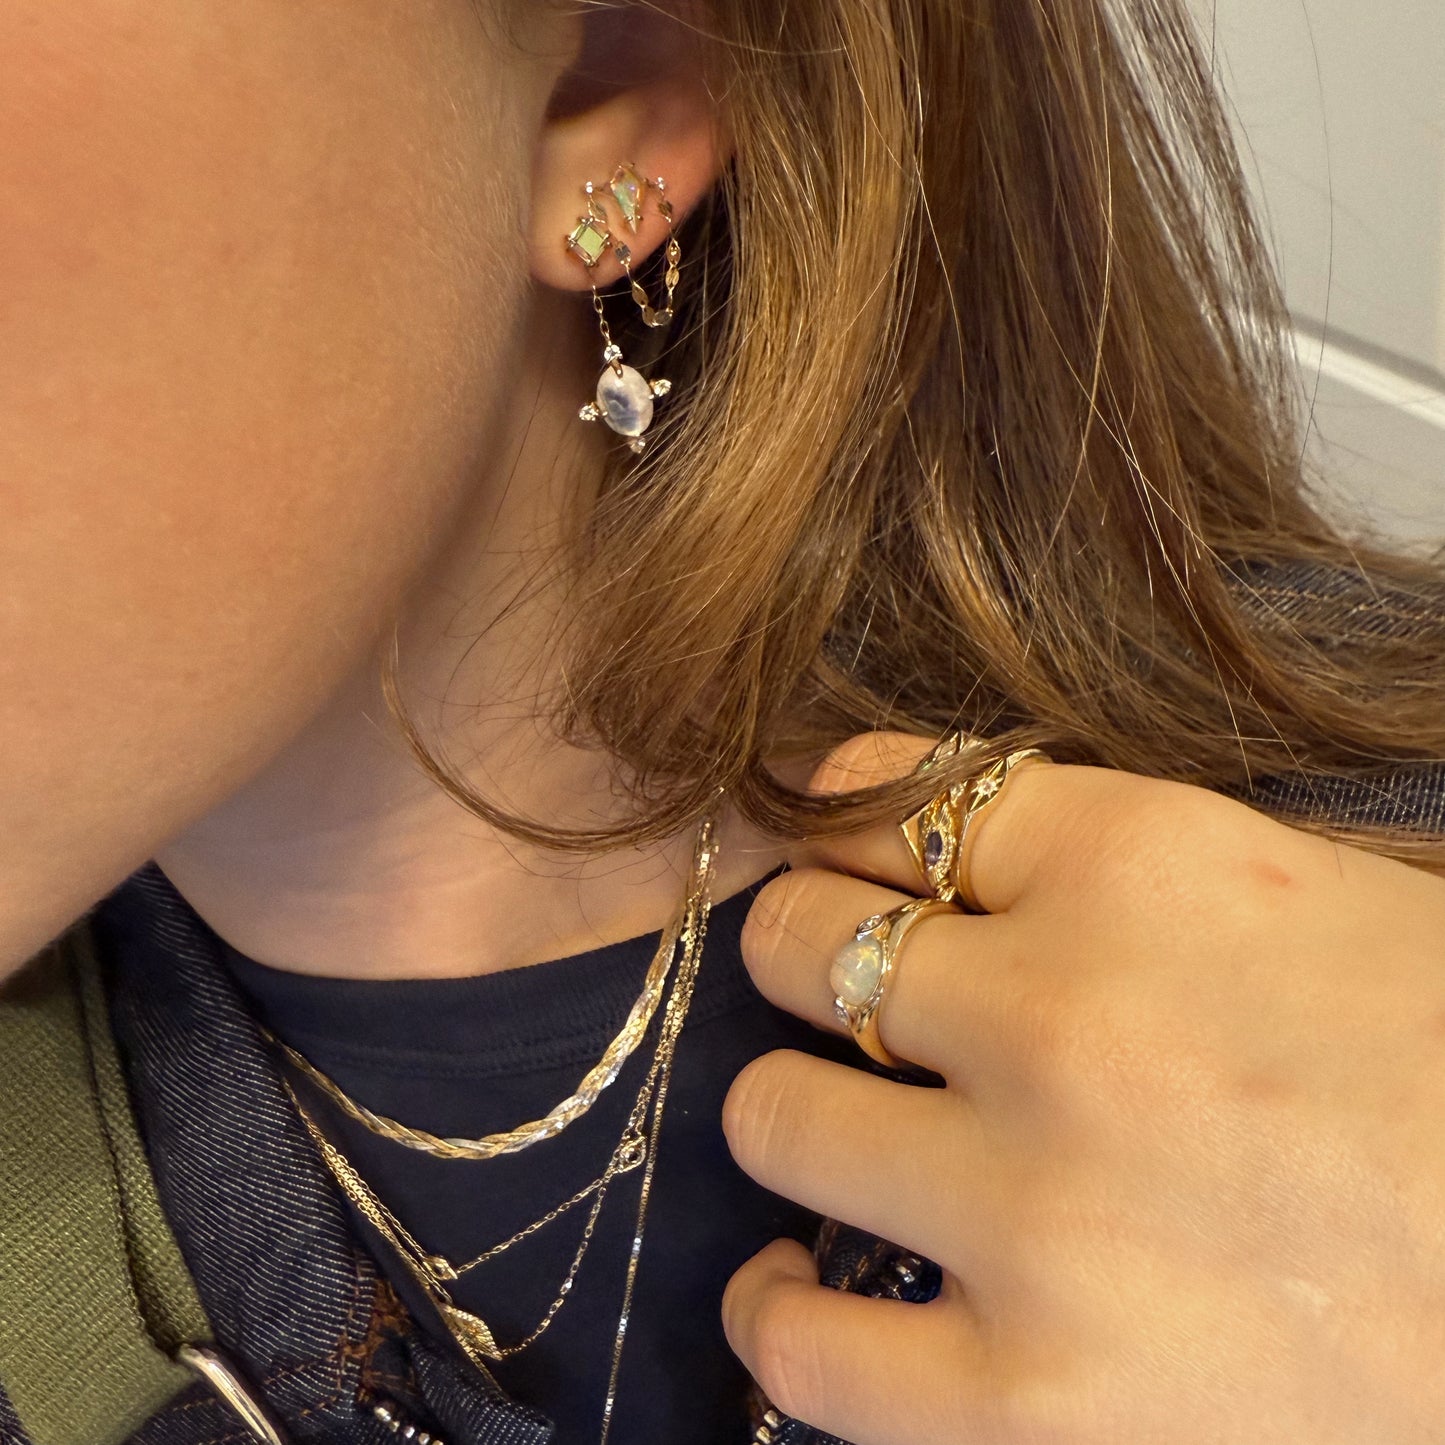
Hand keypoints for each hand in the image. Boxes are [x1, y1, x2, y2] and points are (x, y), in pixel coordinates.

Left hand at [722, 732, 1444, 1444]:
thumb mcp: (1315, 903)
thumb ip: (1118, 866)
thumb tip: (938, 839)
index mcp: (1152, 867)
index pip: (904, 798)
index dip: (848, 815)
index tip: (833, 837)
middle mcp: (1069, 1021)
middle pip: (804, 939)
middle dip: (801, 943)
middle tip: (827, 974)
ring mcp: (1037, 1221)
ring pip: (775, 1118)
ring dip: (792, 1111)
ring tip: (834, 1126)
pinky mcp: (1032, 1410)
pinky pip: (800, 1352)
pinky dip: (778, 1315)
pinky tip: (802, 1289)